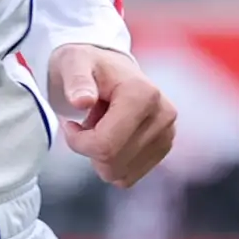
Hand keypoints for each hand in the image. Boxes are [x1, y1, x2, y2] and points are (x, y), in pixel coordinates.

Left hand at [50, 43, 176, 188]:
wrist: (110, 67)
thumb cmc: (88, 64)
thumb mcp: (73, 63)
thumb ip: (76, 80)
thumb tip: (82, 100)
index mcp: (143, 94)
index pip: (106, 145)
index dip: (79, 142)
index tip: (70, 125)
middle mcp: (163, 114)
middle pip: (113, 162)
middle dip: (89, 149)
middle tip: (87, 123)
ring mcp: (168, 133)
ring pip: (121, 174)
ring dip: (101, 156)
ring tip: (102, 125)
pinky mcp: (165, 147)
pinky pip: (130, 176)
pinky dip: (114, 162)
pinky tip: (112, 136)